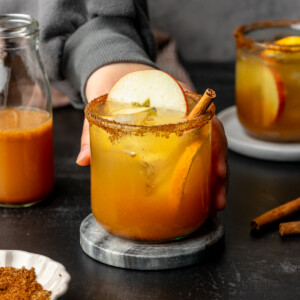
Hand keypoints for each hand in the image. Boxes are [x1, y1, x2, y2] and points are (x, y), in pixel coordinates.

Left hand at [76, 67, 227, 211]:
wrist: (116, 73)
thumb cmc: (116, 83)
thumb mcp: (105, 103)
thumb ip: (91, 129)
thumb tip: (83, 160)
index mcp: (176, 97)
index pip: (206, 119)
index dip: (216, 145)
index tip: (217, 169)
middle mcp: (185, 111)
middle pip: (213, 140)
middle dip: (219, 171)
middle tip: (217, 199)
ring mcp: (183, 123)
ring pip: (208, 149)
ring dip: (213, 177)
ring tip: (213, 203)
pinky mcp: (175, 134)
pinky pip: (194, 151)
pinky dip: (200, 171)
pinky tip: (199, 192)